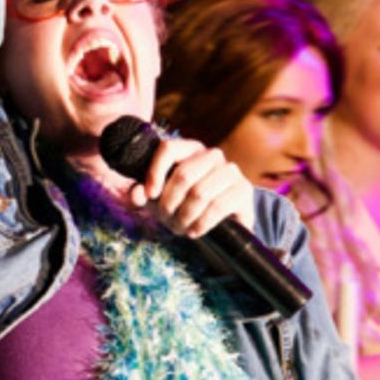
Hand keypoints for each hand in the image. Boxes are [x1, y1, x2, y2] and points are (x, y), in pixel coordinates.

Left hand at [126, 137, 254, 236]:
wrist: (220, 224)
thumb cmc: (184, 205)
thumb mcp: (159, 199)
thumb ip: (143, 194)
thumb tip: (136, 193)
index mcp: (189, 149)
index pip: (168, 148)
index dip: (155, 171)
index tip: (149, 194)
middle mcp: (212, 155)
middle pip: (183, 174)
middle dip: (170, 203)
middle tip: (166, 219)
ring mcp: (230, 170)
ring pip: (199, 193)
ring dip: (184, 216)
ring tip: (180, 227)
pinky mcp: (243, 190)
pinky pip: (217, 207)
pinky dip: (201, 223)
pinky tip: (194, 231)